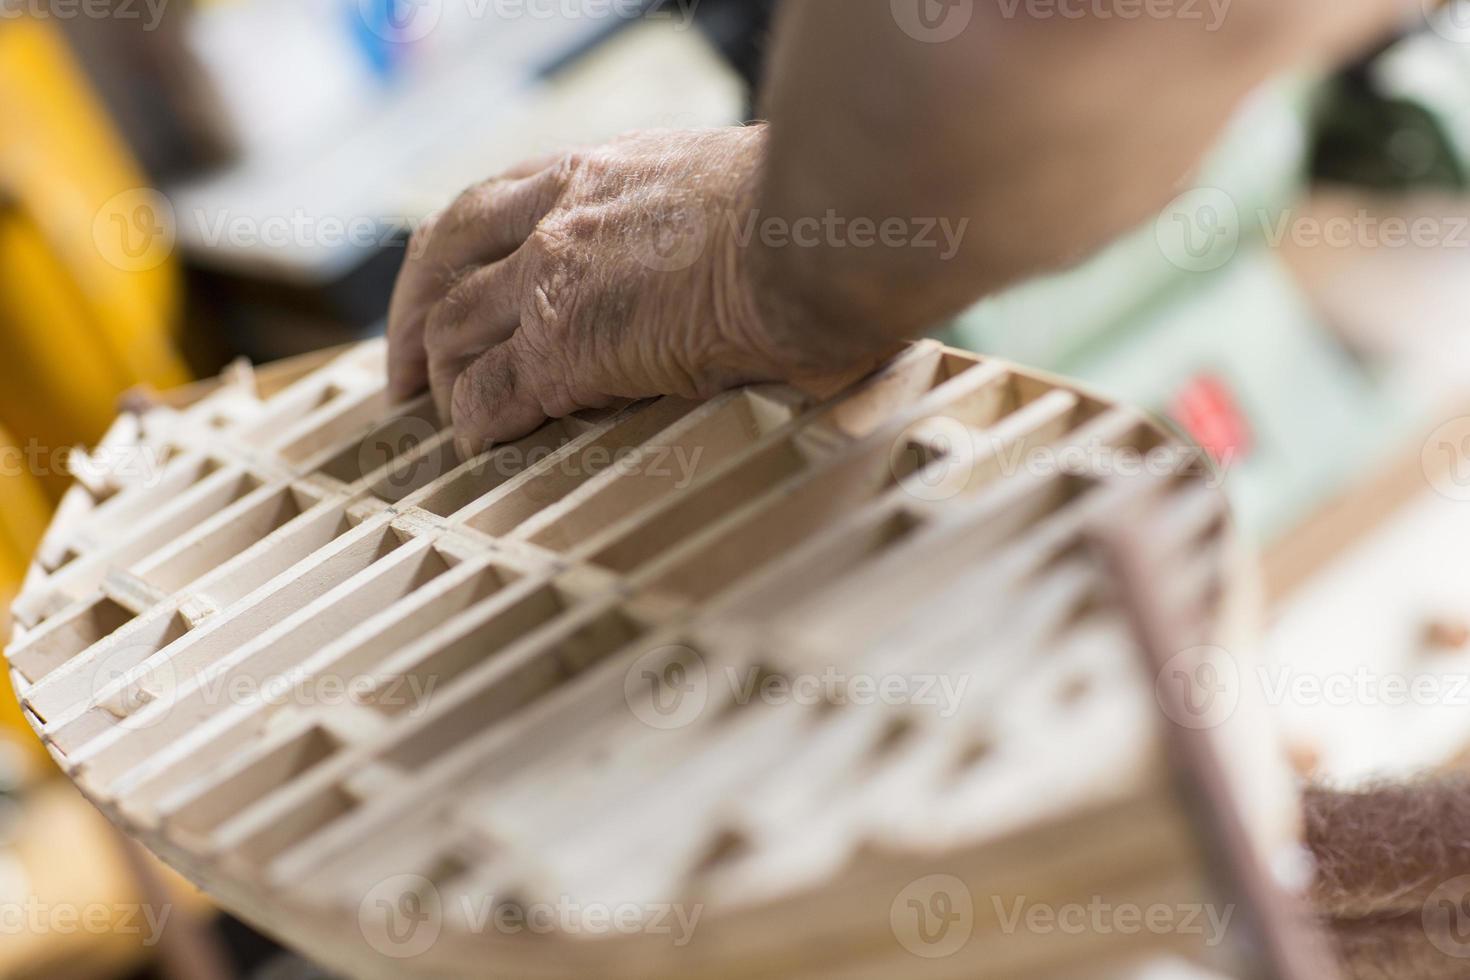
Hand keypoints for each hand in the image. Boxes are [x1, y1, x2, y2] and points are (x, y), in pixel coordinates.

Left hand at [388, 126, 885, 454]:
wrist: (821, 233)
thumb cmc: (810, 215)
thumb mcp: (727, 191)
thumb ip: (692, 225)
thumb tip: (726, 261)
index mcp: (598, 173)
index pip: (484, 209)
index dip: (443, 262)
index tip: (432, 299)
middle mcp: (559, 215)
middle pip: (444, 269)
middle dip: (413, 328)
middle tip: (405, 378)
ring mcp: (553, 281)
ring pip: (456, 336)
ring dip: (447, 384)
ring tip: (451, 423)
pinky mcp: (566, 348)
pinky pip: (491, 395)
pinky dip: (478, 422)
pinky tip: (483, 444)